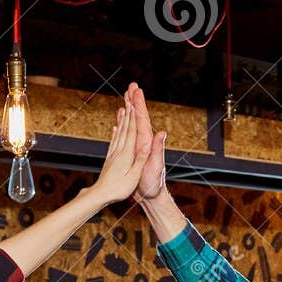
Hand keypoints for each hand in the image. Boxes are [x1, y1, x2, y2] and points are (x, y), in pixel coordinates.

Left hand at [87, 87, 151, 206]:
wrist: (101, 195)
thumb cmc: (119, 189)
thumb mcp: (134, 176)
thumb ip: (141, 159)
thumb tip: (147, 144)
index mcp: (127, 154)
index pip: (131, 132)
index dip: (134, 117)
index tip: (134, 104)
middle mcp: (119, 151)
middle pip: (125, 129)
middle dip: (128, 114)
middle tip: (129, 100)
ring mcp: (113, 154)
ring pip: (119, 133)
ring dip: (122, 120)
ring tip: (123, 108)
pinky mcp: (110, 159)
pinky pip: (114, 142)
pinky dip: (116, 132)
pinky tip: (115, 128)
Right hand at [130, 85, 167, 203]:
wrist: (151, 196)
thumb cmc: (153, 184)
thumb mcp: (156, 167)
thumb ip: (158, 150)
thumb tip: (162, 133)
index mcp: (147, 142)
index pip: (143, 119)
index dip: (139, 104)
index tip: (136, 90)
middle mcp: (144, 142)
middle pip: (138, 117)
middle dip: (134, 101)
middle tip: (131, 85)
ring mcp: (139, 146)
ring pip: (132, 124)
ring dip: (129, 110)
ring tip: (125, 97)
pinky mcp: (134, 152)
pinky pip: (127, 135)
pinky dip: (124, 125)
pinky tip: (120, 120)